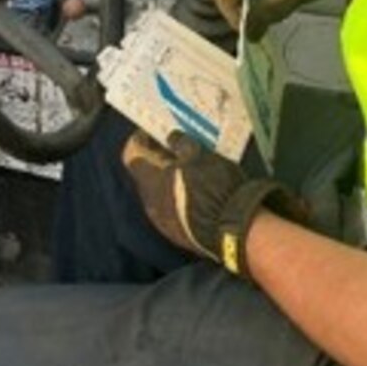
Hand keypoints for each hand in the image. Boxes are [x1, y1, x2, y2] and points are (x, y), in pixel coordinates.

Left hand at [122, 131, 306, 278]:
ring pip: (158, 193)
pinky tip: (195, 191)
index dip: (140, 141)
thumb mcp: (200, 156)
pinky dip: (177, 195)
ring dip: (168, 179)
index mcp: (150, 182)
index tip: (155, 132)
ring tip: (188, 169)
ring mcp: (162, 221)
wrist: (235, 229)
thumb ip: (181, 144)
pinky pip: (170, 208)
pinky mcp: (177, 233)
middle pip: (144, 175)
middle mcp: (150, 203)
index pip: (131, 156)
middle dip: (156, 159)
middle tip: (174, 147)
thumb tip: (170, 138)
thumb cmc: (215, 186)